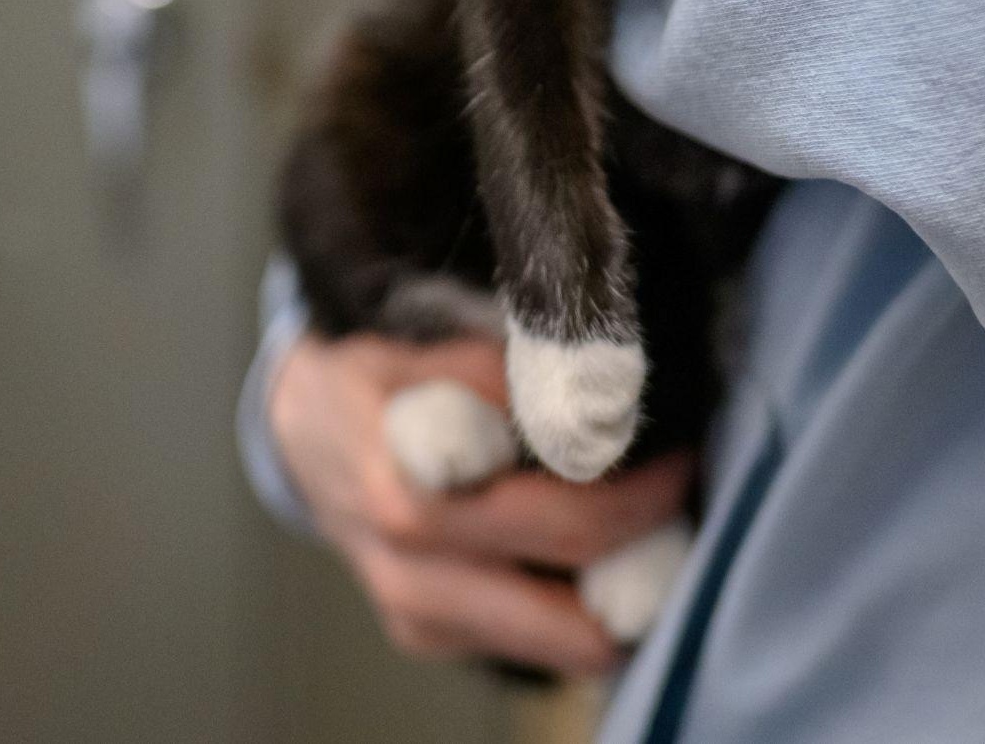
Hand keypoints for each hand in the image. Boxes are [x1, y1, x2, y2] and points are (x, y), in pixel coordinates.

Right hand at [269, 330, 693, 674]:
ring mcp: (415, 610)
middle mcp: (409, 560)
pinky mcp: (426, 635)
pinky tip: (597, 545)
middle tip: (684, 479)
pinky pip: (534, 642)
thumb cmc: (376, 370)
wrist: (300, 428)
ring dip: (623, 583)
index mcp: (406, 481)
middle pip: (571, 578)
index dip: (629, 482)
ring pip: (564, 636)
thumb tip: (598, 397)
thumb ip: (500, 373)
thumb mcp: (423, 343)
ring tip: (654, 519)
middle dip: (647, 531)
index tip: (676, 446)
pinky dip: (581, 601)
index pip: (551, 508)